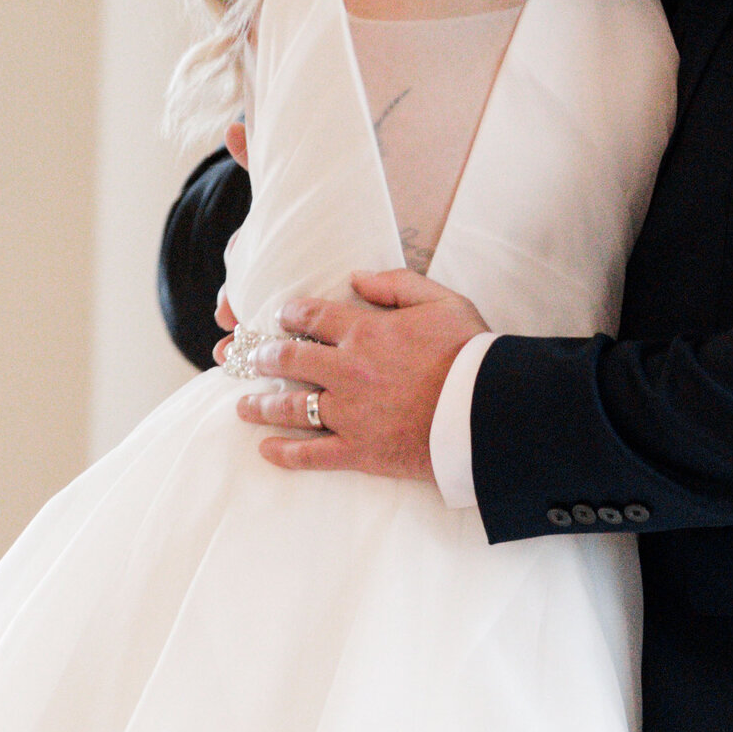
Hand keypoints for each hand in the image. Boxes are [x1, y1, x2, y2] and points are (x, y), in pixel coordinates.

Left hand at [233, 272, 487, 477]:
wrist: (489, 412)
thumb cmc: (472, 354)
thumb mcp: (442, 301)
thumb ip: (397, 283)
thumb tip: (356, 276)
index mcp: (365, 331)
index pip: (311, 316)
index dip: (290, 314)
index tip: (281, 317)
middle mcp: (347, 370)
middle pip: (288, 359)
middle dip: (261, 356)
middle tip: (248, 357)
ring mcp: (349, 413)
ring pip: (290, 406)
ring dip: (260, 404)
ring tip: (243, 404)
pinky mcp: (359, 451)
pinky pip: (311, 454)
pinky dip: (285, 453)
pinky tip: (266, 449)